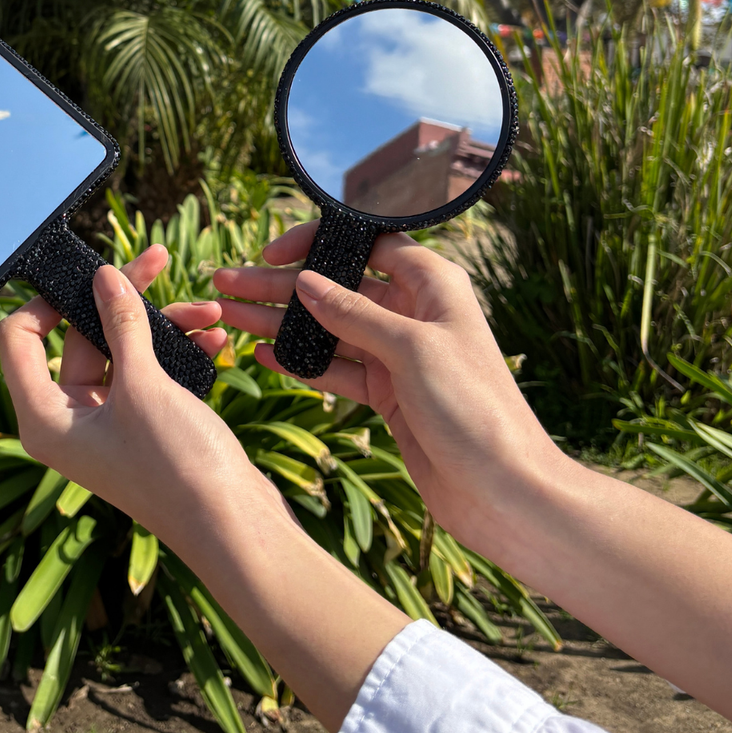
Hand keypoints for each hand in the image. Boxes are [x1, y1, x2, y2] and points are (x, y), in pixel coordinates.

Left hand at [0, 242, 408, 732]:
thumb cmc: (176, 464)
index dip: (49, 299)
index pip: (19, 339)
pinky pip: (149, 374)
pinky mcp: (143, 426)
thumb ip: (121, 323)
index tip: (89, 274)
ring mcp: (107, 424)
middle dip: (123, 302)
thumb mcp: (144, 385)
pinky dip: (176, 352)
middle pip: (79, 338)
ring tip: (207, 309)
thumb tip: (105, 275)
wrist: (232, 524)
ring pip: (122, 352)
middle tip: (157, 261)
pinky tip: (212, 337)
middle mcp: (68, 421)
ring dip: (162, 326)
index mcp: (44, 417)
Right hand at [213, 224, 567, 557]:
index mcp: (432, 286)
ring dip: (281, 323)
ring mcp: (398, 356)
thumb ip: (354, 314)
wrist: (504, 491)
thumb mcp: (411, 350)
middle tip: (227, 280)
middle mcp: (414, 314)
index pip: (367, 243)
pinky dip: (301, 363)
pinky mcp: (387, 395)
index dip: (319, 241)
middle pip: (336, 287)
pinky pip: (335, 370)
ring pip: (328, 330)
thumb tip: (306, 282)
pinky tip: (264, 355)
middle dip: (281, 285)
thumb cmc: (476, 410)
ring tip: (230, 314)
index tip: (274, 252)